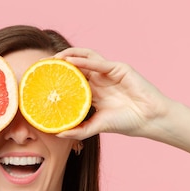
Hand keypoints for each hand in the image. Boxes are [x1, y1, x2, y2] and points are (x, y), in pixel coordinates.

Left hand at [53, 48, 171, 139]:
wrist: (148, 119)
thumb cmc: (125, 123)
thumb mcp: (96, 127)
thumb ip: (78, 130)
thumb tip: (57, 134)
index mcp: (94, 92)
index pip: (72, 81)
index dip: (58, 79)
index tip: (41, 80)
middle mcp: (100, 80)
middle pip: (76, 67)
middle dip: (59, 64)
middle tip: (42, 65)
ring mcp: (108, 73)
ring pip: (86, 59)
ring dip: (70, 56)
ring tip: (54, 59)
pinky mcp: (118, 68)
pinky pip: (98, 62)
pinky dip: (83, 61)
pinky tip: (71, 62)